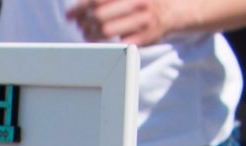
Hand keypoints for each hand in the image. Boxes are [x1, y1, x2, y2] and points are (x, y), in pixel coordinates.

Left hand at [67, 0, 188, 45]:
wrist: (175, 10)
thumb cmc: (144, 2)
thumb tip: (80, 8)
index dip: (80, 7)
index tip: (70, 15)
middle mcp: (138, 2)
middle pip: (99, 15)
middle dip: (85, 22)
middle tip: (81, 25)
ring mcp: (143, 20)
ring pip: (106, 31)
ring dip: (91, 34)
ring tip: (88, 33)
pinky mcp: (146, 37)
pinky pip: (118, 43)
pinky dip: (106, 43)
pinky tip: (102, 40)